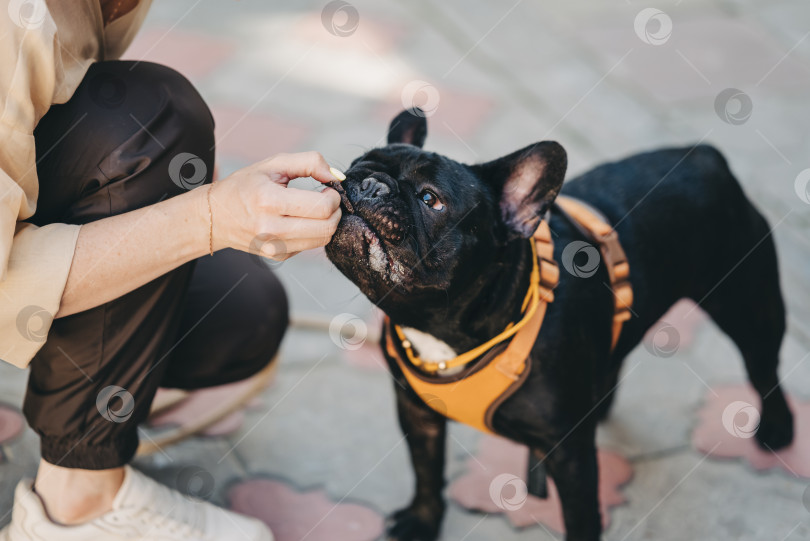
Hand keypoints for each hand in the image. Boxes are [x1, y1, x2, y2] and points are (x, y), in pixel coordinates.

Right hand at [208, 151, 341, 260]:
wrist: (216, 216)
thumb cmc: (246, 186)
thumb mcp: (273, 164)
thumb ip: (309, 162)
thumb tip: (336, 177)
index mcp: (268, 201)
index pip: (321, 207)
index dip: (334, 196)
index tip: (328, 188)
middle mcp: (271, 229)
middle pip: (327, 227)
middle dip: (336, 211)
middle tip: (327, 199)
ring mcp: (274, 247)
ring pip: (322, 240)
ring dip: (328, 222)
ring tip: (316, 208)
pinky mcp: (278, 256)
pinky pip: (310, 246)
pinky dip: (313, 232)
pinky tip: (300, 221)